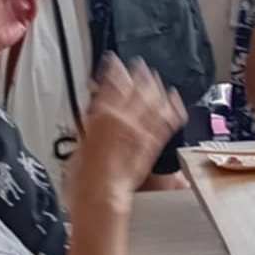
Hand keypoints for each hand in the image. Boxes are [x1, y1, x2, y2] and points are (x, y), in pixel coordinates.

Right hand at [76, 55, 185, 197]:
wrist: (101, 193)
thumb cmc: (86, 172)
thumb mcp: (81, 137)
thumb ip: (91, 119)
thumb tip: (96, 109)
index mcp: (102, 113)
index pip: (111, 82)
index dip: (114, 68)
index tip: (114, 61)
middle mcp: (124, 117)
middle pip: (135, 86)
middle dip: (137, 73)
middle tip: (139, 65)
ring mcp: (141, 128)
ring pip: (152, 98)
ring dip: (154, 85)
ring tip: (155, 77)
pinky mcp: (153, 142)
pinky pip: (168, 119)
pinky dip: (172, 106)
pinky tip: (174, 98)